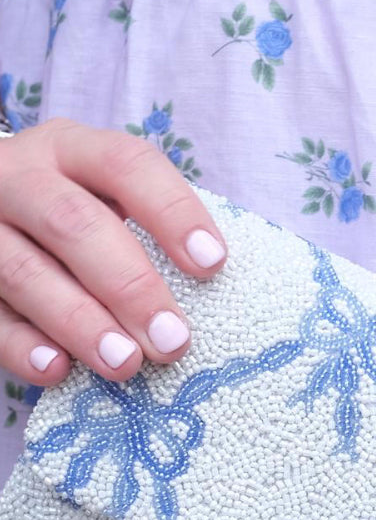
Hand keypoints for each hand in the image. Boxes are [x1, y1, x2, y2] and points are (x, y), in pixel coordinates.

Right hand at [0, 117, 227, 384]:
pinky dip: (21, 345)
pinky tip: (58, 370)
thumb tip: (208, 286)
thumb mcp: (102, 199)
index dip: (172, 212)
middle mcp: (17, 176)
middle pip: (72, 223)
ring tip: (126, 364)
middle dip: (129, 286)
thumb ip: (144, 229)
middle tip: (172, 340)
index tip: (212, 264)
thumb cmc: (69, 218)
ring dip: (79, 322)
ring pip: (22, 271)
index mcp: (69, 149)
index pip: (126, 165)